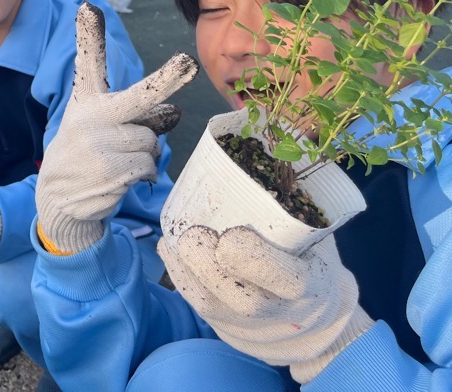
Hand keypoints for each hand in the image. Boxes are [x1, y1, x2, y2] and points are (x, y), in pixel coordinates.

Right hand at [36, 2, 198, 252]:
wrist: (59, 197)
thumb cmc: (90, 151)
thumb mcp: (104, 125)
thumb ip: (139, 113)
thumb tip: (177, 113)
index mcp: (87, 100)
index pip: (88, 63)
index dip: (89, 34)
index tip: (88, 8)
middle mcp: (90, 118)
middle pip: (138, 96)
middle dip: (168, 79)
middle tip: (189, 63)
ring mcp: (98, 145)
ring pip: (151, 140)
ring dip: (146, 152)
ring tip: (120, 159)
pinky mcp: (108, 170)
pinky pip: (149, 164)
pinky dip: (145, 172)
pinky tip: (122, 176)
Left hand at [159, 226, 373, 382]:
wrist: (315, 321)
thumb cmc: (311, 262)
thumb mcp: (318, 238)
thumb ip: (296, 209)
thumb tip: (270, 157)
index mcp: (312, 287)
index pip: (289, 281)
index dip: (256, 261)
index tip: (232, 234)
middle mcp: (282, 314)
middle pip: (243, 301)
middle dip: (210, 265)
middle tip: (192, 232)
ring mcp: (252, 328)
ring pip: (212, 306)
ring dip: (186, 268)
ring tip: (176, 236)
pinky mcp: (227, 330)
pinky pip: (197, 307)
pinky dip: (179, 275)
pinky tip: (171, 248)